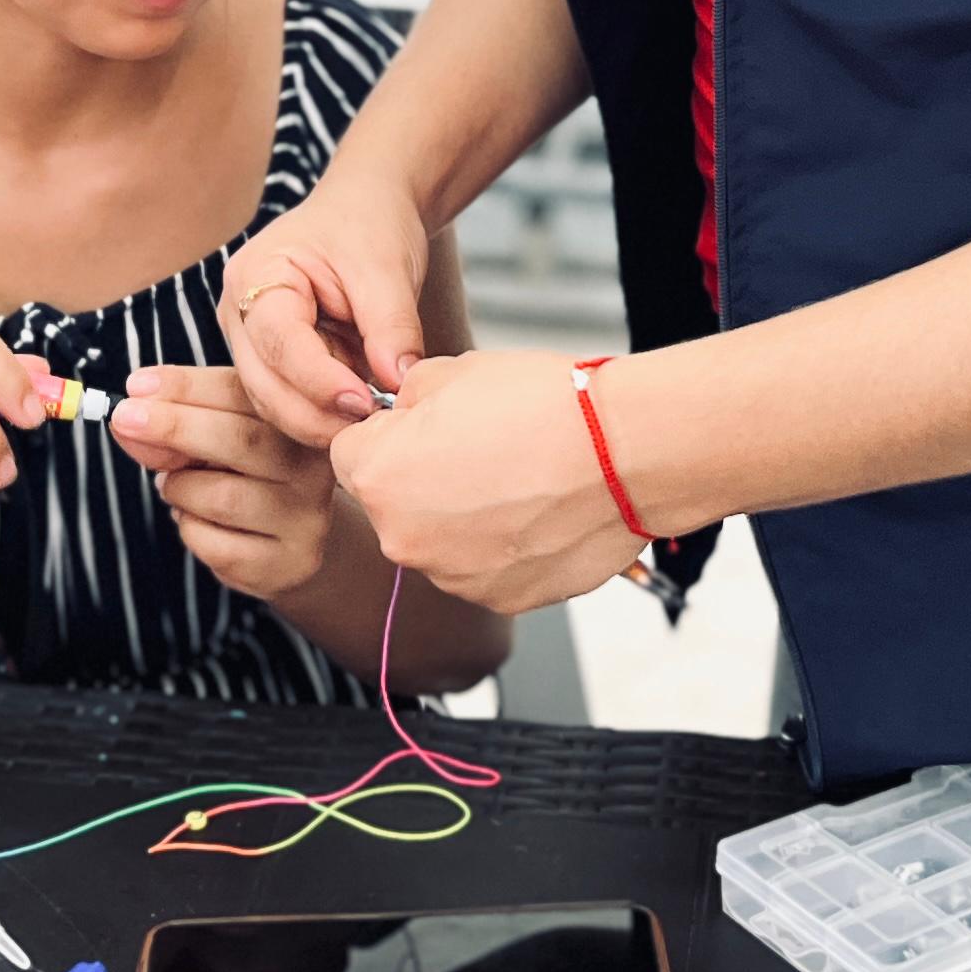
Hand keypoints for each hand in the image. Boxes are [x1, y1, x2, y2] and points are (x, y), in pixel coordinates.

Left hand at [102, 363, 340, 602]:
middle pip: (240, 440)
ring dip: (179, 489)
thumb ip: (174, 427)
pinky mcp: (290, 561)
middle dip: (174, 427)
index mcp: (296, 416)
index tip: (136, 385)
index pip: (241, 392)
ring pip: (222, 497)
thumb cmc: (242, 475)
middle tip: (124, 419)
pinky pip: (217, 545)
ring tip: (175, 487)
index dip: (185, 387)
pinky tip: (198, 521)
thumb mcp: (211, 437)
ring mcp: (306, 516)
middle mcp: (312, 464)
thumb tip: (126, 420)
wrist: (289, 542)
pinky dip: (190, 529)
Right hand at [219, 166, 432, 447]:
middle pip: (263, 384)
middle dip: (315, 415)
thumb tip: (398, 383)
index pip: (278, 342)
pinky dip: (324, 415)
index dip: (319, 381)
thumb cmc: (369, 224)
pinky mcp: (274, 362)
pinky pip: (291, 401)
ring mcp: (252, 342)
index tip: (365, 404)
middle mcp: (240, 313)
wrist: (367, 208)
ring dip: (320, 421)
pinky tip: (360, 420)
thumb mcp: (386, 267)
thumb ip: (391, 325)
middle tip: (371, 431)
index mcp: (256, 274)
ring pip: (273, 403)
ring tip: (372, 426)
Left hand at [328, 349, 645, 614]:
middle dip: (424, 479)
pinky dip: (504, 546)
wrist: (622, 452)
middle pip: (393, 504)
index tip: (426, 425)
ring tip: (521, 479)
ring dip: (465, 516)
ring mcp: (451, 576)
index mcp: (377, 476)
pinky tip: (540, 511)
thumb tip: (405, 414)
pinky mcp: (499, 600)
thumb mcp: (453, 371)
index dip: (388, 434)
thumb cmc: (543, 405)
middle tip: (484, 448)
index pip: (349, 454)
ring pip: (440, 540)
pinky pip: (484, 568)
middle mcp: (402, 538)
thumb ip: (409, 398)